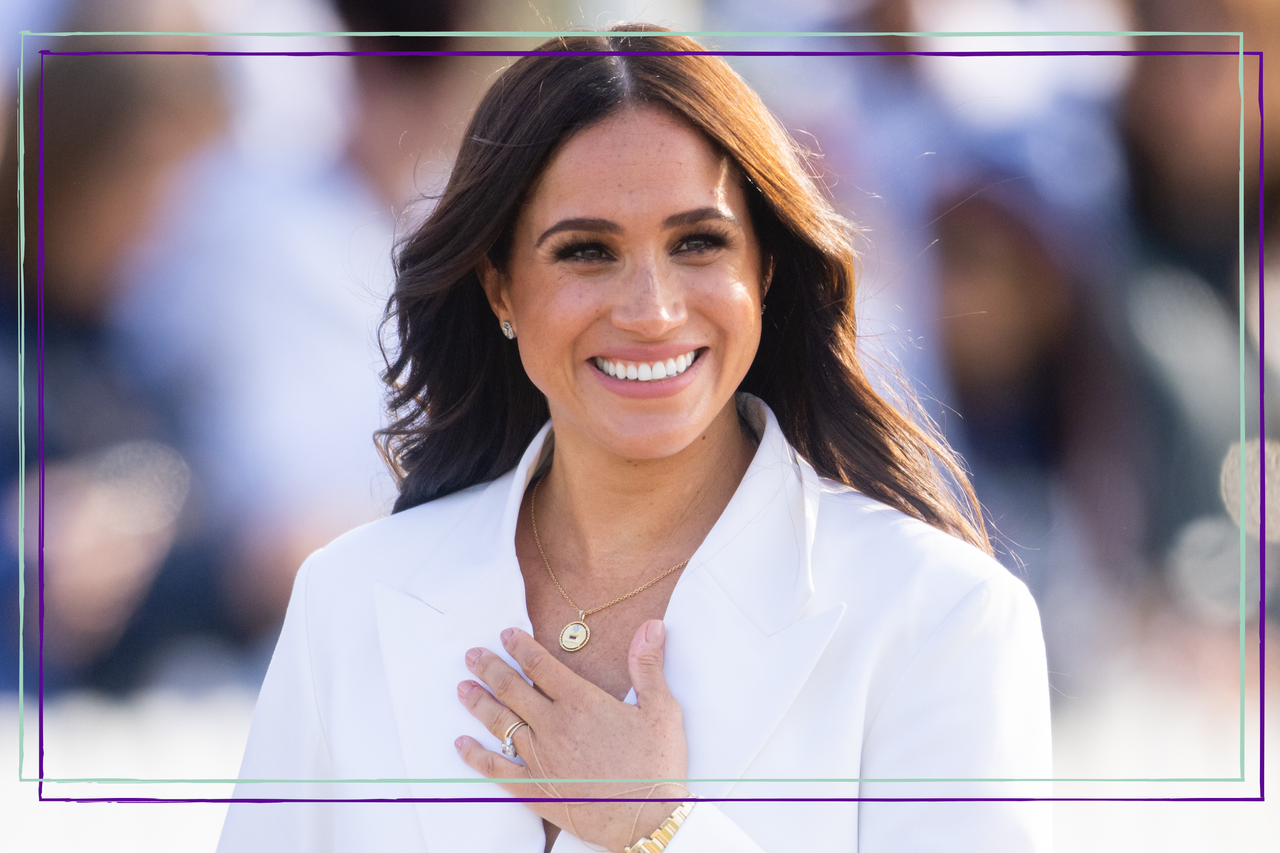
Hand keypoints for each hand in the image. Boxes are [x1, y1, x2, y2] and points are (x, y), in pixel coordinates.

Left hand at [455, 620, 689, 852]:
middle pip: (512, 688)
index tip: (506, 634)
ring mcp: (539, 758)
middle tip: (472, 655)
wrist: (646, 820)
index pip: (540, 664)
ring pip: (500, 722)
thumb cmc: (656, 766)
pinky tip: (462, 744)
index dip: (520, 646)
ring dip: (478, 702)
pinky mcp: (534, 788)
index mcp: (580, 702)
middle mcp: (553, 725)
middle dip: (489, 668)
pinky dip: (475, 755)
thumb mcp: (661, 710)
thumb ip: (648, 666)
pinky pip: (496, 768)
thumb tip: (652, 626)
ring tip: (463, 687)